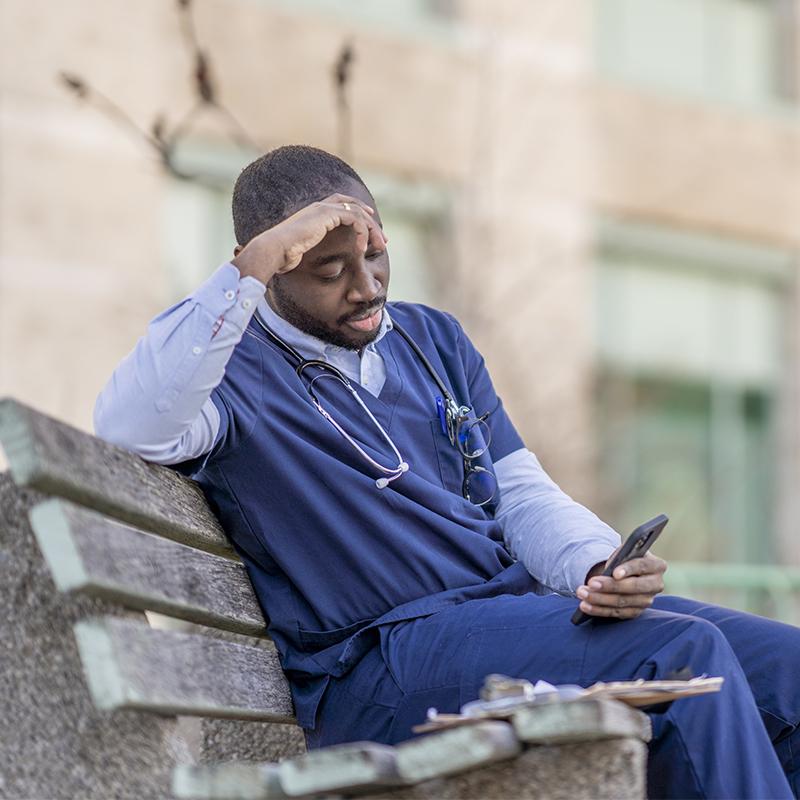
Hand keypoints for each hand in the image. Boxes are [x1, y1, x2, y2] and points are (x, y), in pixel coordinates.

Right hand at [231, 193, 387, 284]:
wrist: (275, 249)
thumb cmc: (283, 255)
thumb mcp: (300, 251)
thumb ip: (309, 250)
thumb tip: (307, 262)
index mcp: (314, 213)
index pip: (342, 204)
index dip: (359, 211)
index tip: (371, 224)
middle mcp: (320, 207)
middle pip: (354, 206)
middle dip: (371, 221)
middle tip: (383, 240)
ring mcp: (324, 209)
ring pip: (358, 212)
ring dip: (372, 229)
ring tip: (379, 246)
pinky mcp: (327, 215)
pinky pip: (355, 219)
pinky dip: (363, 232)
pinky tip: (363, 248)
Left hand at [575, 551, 666, 619]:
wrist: (626, 572)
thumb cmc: (625, 559)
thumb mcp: (624, 552)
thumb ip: (619, 556)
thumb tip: (609, 569)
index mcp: (656, 565)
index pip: (642, 566)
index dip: (628, 569)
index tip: (614, 572)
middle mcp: (655, 585)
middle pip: (633, 587)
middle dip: (610, 586)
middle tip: (591, 583)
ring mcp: (646, 601)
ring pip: (622, 602)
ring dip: (599, 599)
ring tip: (582, 593)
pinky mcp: (636, 612)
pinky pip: (616, 613)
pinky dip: (599, 610)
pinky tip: (585, 606)